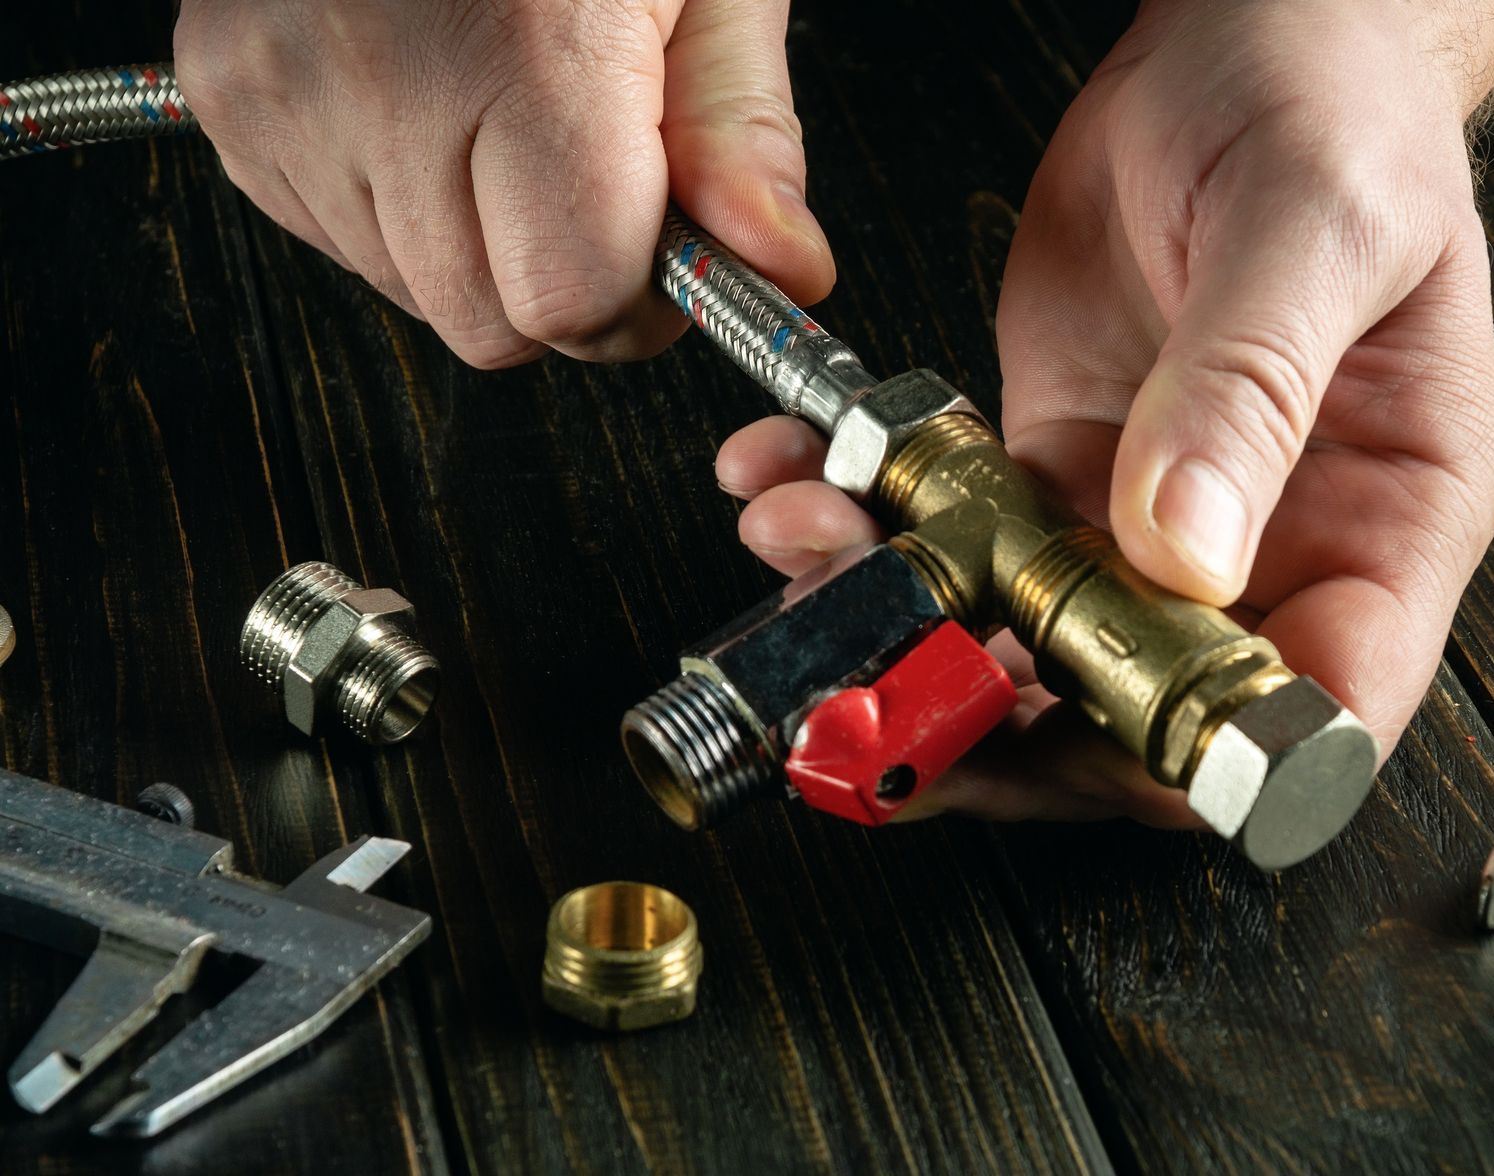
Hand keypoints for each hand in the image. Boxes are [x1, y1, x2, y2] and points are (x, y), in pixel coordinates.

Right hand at [175, 0, 832, 366]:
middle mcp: (380, 74)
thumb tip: (778, 274)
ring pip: (415, 292)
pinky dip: (400, 202)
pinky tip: (433, 102)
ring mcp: (282, 87)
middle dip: (562, 276)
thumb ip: (740, 134)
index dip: (641, 298)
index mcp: (521, 46)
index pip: (573, 301)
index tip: (667, 242)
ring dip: (480, 242)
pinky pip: (340, 238)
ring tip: (503, 108)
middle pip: (491, 323)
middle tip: (594, 169)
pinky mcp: (226, 91)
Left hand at [716, 0, 1493, 826]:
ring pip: (1033, 652)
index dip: (1208, 756)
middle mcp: (1275, 551)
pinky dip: (874, 536)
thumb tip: (1184, 551)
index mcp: (1391, 524)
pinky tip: (801, 486)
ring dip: (910, 634)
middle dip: (1009, 725)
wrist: (1259, 40)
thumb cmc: (1343, 115)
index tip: (1080, 730)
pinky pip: (964, 548)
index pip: (1318, 710)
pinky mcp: (1061, 472)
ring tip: (811, 546)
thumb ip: (1250, 385)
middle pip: (1150, 720)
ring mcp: (1156, 524)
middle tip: (887, 692)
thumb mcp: (1318, 225)